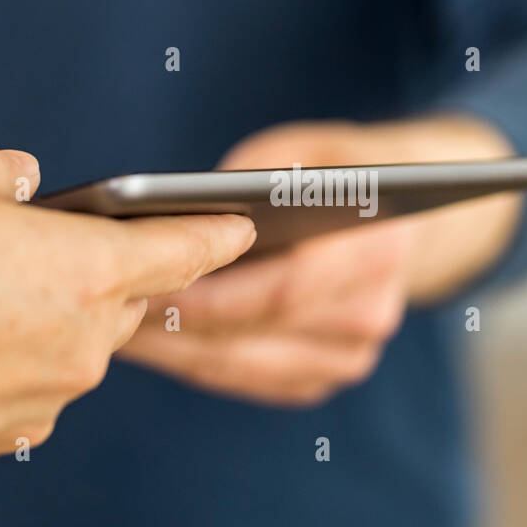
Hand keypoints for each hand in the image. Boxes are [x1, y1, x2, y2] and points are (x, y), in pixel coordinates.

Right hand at [0, 124, 255, 486]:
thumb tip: (16, 182)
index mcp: (83, 269)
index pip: (179, 248)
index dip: (214, 233)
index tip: (245, 227)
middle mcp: (79, 343)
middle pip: (124, 297)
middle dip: (113, 268)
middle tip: (64, 243)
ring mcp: (41, 397)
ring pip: (74, 344)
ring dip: (51, 313)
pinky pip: (30, 386)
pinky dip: (14, 359)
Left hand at [118, 116, 520, 406]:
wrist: (417, 222)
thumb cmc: (351, 171)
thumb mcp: (313, 147)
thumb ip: (259, 174)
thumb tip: (187, 210)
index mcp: (378, 252)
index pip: (284, 289)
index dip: (213, 295)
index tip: (149, 286)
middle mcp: (371, 315)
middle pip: (254, 333)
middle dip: (177, 323)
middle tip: (109, 306)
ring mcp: (352, 356)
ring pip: (242, 365)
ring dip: (176, 349)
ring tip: (115, 323)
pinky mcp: (325, 377)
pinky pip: (248, 379)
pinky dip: (199, 361)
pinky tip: (155, 340)